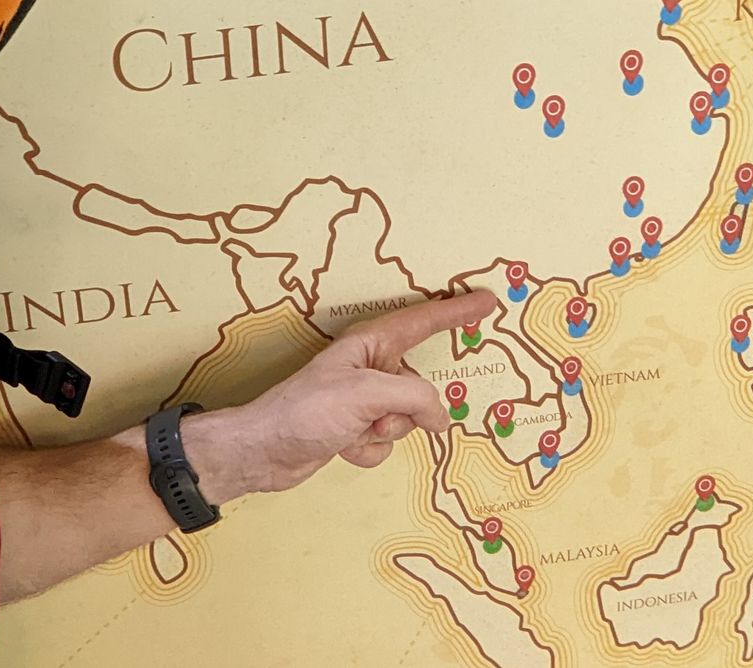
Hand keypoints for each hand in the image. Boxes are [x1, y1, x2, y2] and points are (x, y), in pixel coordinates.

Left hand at [183, 288, 501, 500]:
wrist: (264, 451)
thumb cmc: (308, 411)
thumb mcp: (368, 395)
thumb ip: (414, 396)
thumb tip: (439, 417)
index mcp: (370, 344)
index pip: (423, 322)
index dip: (457, 311)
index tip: (488, 301)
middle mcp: (370, 368)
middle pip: (418, 384)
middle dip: (406, 408)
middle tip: (376, 416)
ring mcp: (364, 401)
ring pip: (407, 418)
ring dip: (385, 431)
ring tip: (353, 430)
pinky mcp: (356, 429)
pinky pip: (387, 442)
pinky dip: (369, 449)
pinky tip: (341, 445)